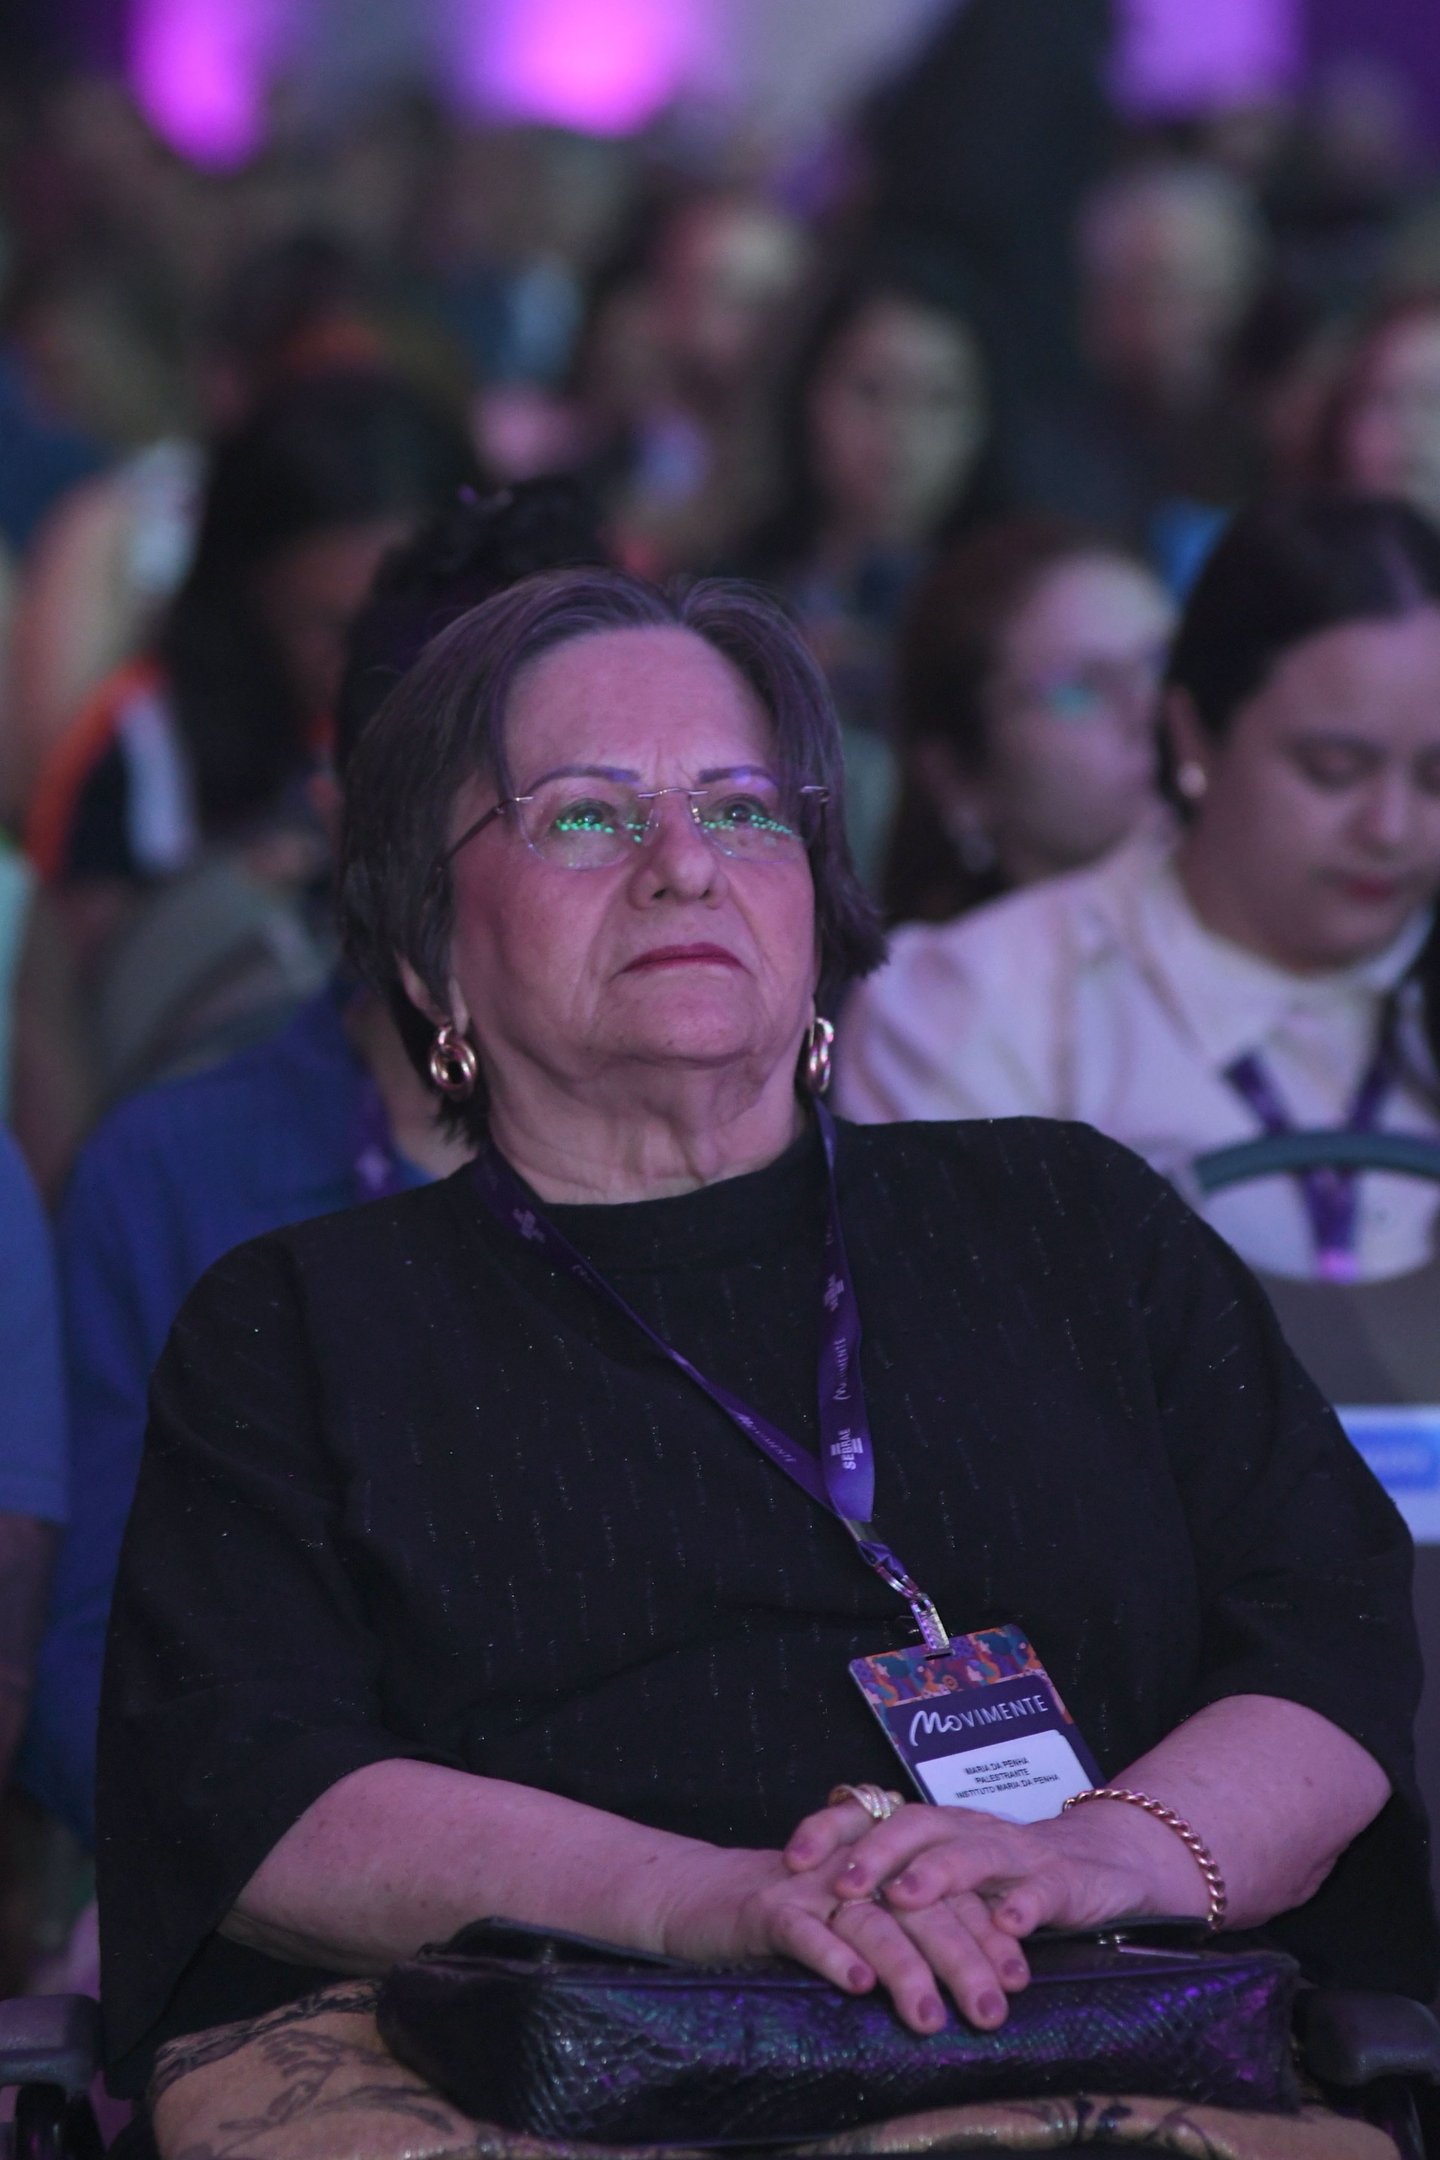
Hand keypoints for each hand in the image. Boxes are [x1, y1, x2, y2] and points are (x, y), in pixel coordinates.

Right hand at [649, 1835, 1028, 2036]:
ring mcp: (810, 1887)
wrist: (702, 1896)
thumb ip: (902, 1934)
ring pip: (869, 1922)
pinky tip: (857, 1985)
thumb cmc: (786, 1916)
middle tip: (991, 2010)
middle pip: (918, 1908)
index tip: (1019, 1979)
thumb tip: (972, 1981)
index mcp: (880, 1869)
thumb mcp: (851, 1919)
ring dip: (904, 1969)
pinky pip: (804, 1930)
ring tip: (931, 2016)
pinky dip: (832, 1955)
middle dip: (960, 1958)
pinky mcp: (767, 1908)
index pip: (943, 1893)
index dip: (984, 1932)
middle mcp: (853, 1870)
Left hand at [778, 1793, 1207, 2023]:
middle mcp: (969, 1831)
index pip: (875, 1813)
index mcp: (936, 1828)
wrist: (1102, 1864)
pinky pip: (1041, 1892)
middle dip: (876, 1854)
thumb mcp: (948, 1880)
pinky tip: (1007, 1926)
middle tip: (841, 1885)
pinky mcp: (1061, 1883)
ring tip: (905, 1897)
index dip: (832, 1830)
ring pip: (972, 1854)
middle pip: (916, 1827)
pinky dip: (1023, 1907)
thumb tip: (814, 1916)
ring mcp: (1016, 1854)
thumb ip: (896, 1889)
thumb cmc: (1006, 1880)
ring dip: (937, 1875)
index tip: (790, 1858)